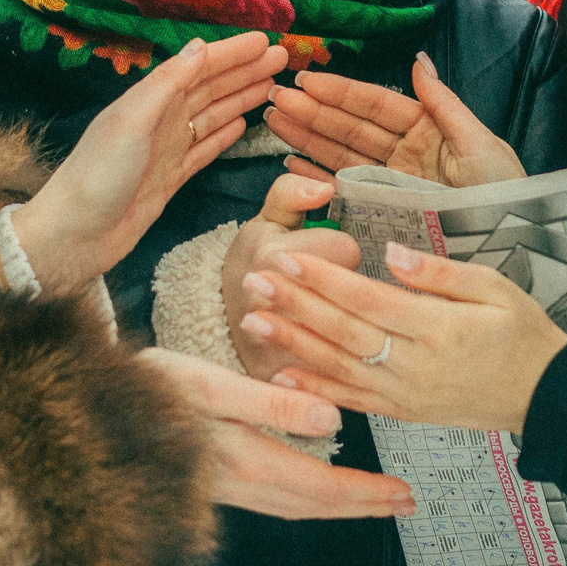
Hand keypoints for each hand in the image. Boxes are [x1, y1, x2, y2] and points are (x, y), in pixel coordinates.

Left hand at [12, 32, 287, 294]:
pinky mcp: (171, 178)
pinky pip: (205, 149)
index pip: (199, 67)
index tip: (266, 42)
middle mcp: (160, 120)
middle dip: (245, 71)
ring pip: (213, 115)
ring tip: (271, 85)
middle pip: (211, 88)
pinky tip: (243, 124)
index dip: (233, 53)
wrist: (74, 235)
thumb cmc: (96, 175)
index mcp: (149, 100)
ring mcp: (167, 149)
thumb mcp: (130, 121)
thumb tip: (199, 47)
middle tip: (282, 59)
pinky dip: (224, 134)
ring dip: (241, 98)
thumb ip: (165, 84)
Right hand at [136, 347, 415, 520]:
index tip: (403, 495)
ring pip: (293, 506)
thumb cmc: (147, 387)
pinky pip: (272, 500)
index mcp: (243, 461)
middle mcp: (236, 485)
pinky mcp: (210, 484)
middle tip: (403, 504)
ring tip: (371, 499)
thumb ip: (272, 404)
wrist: (83, 412)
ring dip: (336, 505)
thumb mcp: (210, 384)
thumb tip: (333, 422)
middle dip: (361, 506)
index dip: (366, 494)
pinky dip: (304, 498)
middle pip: (313, 505)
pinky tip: (311, 487)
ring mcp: (222, 490)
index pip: (321, 487)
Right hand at [224, 173, 361, 379]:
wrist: (217, 317)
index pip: (346, 251)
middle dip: (347, 291)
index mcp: (276, 257)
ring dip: (348, 330)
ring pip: (347, 335)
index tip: (330, 257)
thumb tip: (325, 187)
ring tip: (337, 322)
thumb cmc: (254, 262)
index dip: (343, 253)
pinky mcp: (281, 377)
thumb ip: (292, 193)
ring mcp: (276, 344)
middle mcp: (275, 302)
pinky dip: (341, 370)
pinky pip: (330, 375)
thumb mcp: (267, 220)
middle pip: (349, 293)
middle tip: (330, 289)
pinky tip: (344, 360)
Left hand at [239, 243, 566, 436]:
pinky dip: (316, 388)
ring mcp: (405, 394)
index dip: (324, 280)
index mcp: (438, 329)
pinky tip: (283, 374)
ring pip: (339, 368)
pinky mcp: (403, 413)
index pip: (368, 300)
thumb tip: (392, 253)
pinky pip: (352, 401)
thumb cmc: (522, 333)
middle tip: (254, 281)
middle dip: (295, 306)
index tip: (287, 258)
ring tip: (253, 322)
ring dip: (293, 345)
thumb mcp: (494, 289)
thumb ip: (440, 273)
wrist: (544, 396)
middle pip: (344, 333)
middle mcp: (415, 366)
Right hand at [265, 50, 524, 186]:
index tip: (306, 80)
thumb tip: (418, 61)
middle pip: (350, 127)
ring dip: (307, 138)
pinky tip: (292, 164)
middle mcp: (404, 152)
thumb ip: (443, 104)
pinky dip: (318, 177)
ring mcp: (392, 182)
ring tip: (274, 122)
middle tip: (275, 99)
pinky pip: (345, 190)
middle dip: (312, 112)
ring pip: (341, 154)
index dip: (339, 92)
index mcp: (426, 129)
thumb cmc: (504, 193)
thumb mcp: (480, 143)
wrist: (512, 245)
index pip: (374, 104)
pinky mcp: (386, 211)